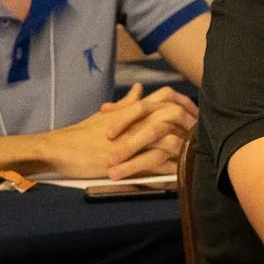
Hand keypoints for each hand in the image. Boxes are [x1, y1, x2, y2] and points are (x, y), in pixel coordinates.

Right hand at [43, 86, 197, 178]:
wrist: (60, 149)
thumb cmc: (81, 133)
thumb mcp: (106, 116)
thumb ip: (127, 104)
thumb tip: (141, 89)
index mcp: (132, 111)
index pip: (166, 99)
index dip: (185, 105)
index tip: (196, 116)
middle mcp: (135, 122)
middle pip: (173, 116)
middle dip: (191, 127)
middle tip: (203, 137)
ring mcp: (132, 141)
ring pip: (169, 140)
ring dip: (184, 149)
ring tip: (195, 157)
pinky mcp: (126, 160)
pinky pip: (155, 164)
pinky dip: (169, 170)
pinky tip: (179, 174)